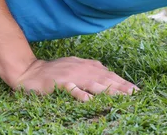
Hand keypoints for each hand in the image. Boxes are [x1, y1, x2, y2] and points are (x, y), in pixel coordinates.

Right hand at [14, 57, 138, 101]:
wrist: (30, 72)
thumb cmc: (55, 71)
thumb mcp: (76, 66)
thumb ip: (92, 69)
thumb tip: (109, 73)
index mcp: (87, 66)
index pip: (109, 75)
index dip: (123, 83)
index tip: (136, 90)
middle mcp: (82, 69)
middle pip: (105, 79)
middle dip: (121, 87)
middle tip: (134, 95)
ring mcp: (71, 76)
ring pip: (93, 84)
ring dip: (109, 91)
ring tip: (122, 97)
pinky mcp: (59, 84)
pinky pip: (72, 90)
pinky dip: (81, 94)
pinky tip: (90, 100)